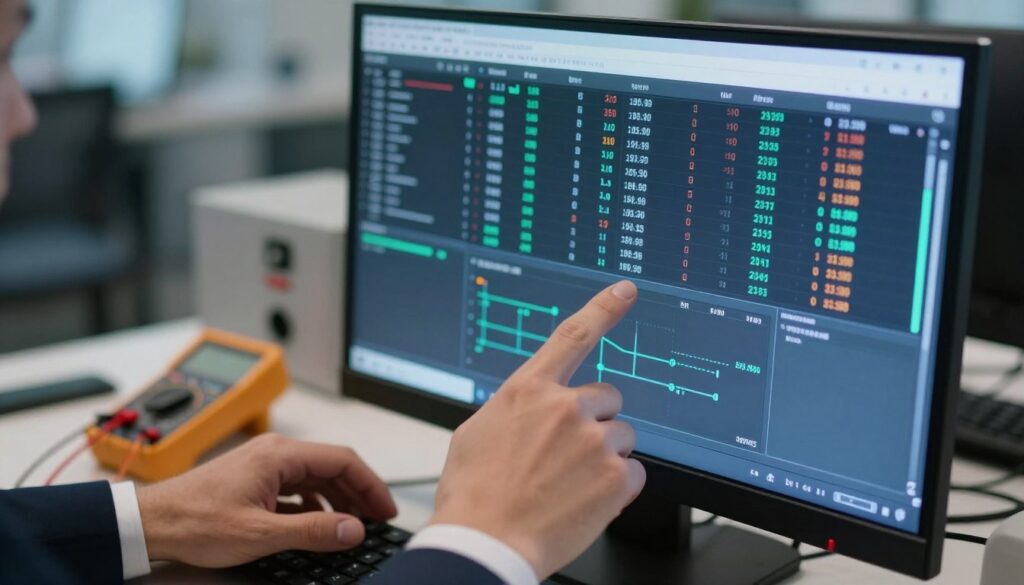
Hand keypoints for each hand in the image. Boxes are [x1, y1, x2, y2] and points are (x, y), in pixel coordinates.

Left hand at [136, 434, 396, 566]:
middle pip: (332, 466)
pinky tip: (317, 524)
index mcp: (280, 455)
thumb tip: (352, 529)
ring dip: (338, 499)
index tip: (385, 509)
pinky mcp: (254, 479)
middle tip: (376, 519)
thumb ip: (313, 530)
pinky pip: (297, 486)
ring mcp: (263, 465)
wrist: (151, 522)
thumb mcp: (261, 533)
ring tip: (352, 524)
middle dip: (358, 492)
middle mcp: (274, 452)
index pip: (343, 460)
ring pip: (315, 477)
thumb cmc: (194, 521)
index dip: (371, 485)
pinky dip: (315, 504)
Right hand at [430, 280, 645, 577]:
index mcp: (529, 391)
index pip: (573, 335)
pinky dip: (618, 489)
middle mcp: (565, 407)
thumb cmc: (474, 495)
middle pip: (608, 399)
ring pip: (623, 437)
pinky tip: (586, 502)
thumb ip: (515, 410)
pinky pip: (635, 473)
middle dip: (596, 422)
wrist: (486, 543)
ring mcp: (593, 441)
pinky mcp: (614, 478)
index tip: (626, 290)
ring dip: (606, 456)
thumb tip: (532, 408)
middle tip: (570, 456)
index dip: (604, 308)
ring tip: (572, 484)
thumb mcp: (478, 434)